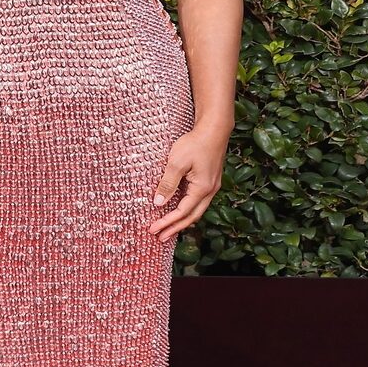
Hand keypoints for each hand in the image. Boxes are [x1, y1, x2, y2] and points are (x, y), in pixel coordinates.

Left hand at [149, 125, 230, 241]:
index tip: (153, 230)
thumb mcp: (176, 163)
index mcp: (202, 189)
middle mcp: (210, 191)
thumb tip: (159, 203)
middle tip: (160, 237)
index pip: (182, 213)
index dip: (167, 223)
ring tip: (169, 227)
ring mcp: (212, 186)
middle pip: (192, 217)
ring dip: (182, 220)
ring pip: (196, 210)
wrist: (214, 129)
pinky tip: (179, 208)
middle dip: (175, 228)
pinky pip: (198, 201)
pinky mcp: (210, 180)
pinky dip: (187, 209)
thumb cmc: (195, 143)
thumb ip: (167, 184)